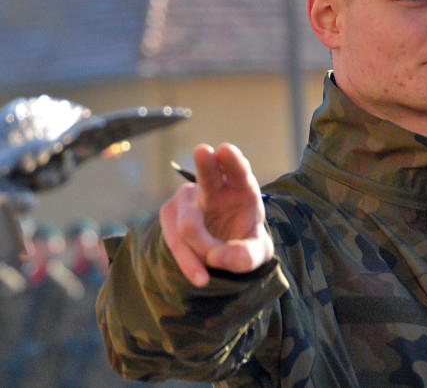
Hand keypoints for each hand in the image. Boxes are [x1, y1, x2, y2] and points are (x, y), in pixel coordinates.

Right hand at [159, 143, 272, 286]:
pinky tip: (200, 276)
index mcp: (240, 187)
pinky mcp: (169, 215)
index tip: (226, 150)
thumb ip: (247, 256)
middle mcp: (212, 186)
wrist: (220, 251)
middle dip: (205, 163)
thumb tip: (215, 258)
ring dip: (201, 250)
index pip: (239, 170)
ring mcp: (188, 199)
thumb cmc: (243, 242)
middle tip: (204, 151)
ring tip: (210, 274)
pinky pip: (175, 240)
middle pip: (208, 172)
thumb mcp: (257, 253)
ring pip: (188, 223)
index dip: (233, 160)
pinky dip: (188, 261)